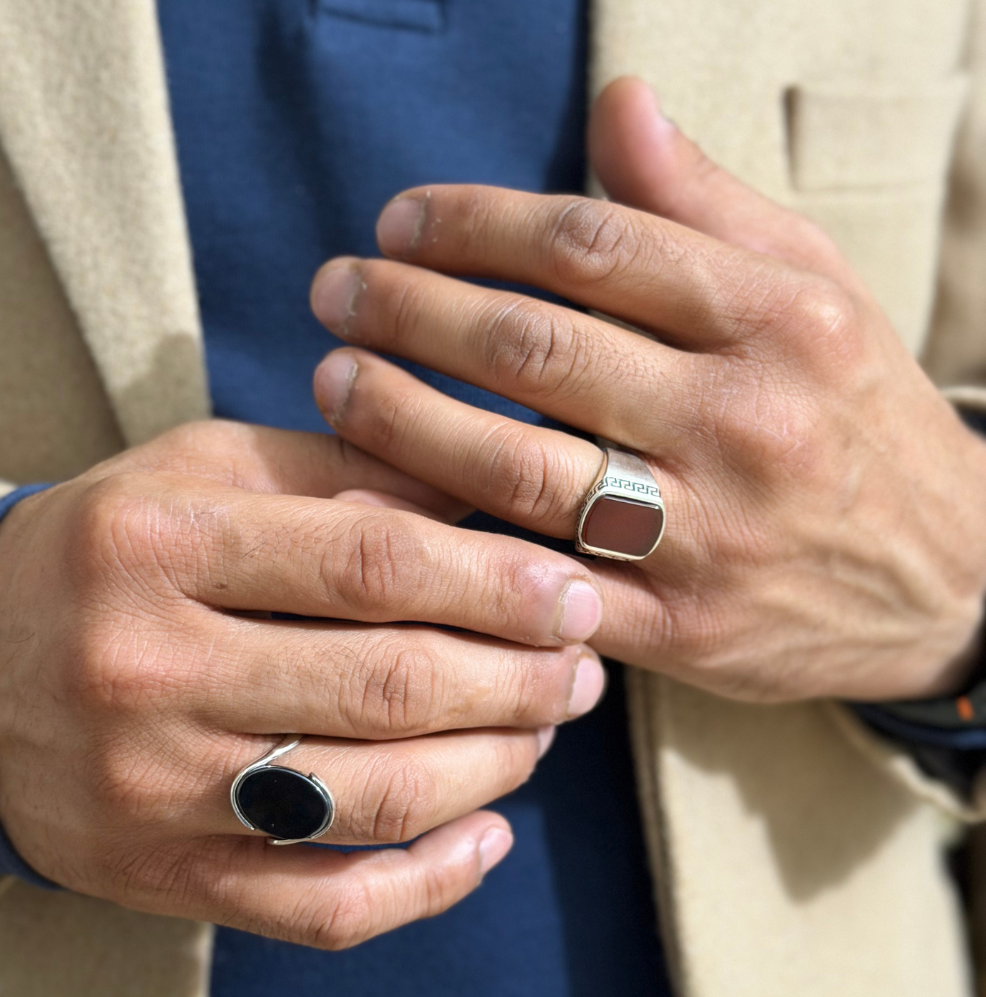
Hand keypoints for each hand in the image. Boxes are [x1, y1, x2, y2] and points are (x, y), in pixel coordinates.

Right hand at [0, 421, 604, 947]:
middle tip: (585, 666)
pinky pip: (322, 907)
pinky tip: (489, 837)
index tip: (576, 593)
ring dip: (494, 768)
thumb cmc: (117, 550)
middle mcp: (149, 670)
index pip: (371, 564)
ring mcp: (153, 790)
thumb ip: (340, 470)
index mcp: (161, 545)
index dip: (497, 582)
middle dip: (518, 679)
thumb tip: (484, 499)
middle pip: (387, 686)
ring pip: (372, 800)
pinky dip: (427, 884)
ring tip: (548, 729)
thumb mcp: (204, 472)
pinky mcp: (164, 876)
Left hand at [308, 77, 985, 704]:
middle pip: (537, 352)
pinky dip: (450, 543)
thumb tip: (617, 105)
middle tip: (335, 293)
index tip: (400, 222)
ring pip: (521, 469)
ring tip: (334, 382)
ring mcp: (711, 535)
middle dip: (411, 312)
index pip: (593, 245)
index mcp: (779, 319)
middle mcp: (745, 421)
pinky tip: (377, 502)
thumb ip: (708, 203)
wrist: (948, 577)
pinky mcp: (681, 628)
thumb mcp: (815, 290)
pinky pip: (541, 581)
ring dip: (403, 420)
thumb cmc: (857, 416)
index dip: (474, 225)